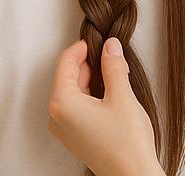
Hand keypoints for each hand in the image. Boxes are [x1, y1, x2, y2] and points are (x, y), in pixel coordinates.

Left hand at [47, 39, 163, 175]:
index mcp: (62, 103)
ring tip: (114, 74)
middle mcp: (57, 117)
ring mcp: (65, 129)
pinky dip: (91, 95)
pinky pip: (77, 106)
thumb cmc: (127, 143)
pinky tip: (110, 94)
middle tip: (111, 55)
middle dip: (89, 63)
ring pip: (74, 91)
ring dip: (92, 79)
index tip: (99, 40)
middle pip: (68, 76)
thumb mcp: (122, 96)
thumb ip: (113, 66)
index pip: (66, 62)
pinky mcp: (75, 137)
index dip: (83, 47)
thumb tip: (110, 45)